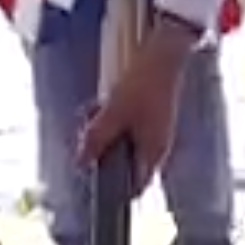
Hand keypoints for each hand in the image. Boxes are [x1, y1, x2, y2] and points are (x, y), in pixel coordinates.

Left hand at [74, 19, 195, 188]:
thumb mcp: (113, 113)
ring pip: (124, 143)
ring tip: (91, 115)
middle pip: (125, 164)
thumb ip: (96, 140)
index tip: (93, 179)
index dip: (114, 189)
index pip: (135, 187)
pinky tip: (101, 105)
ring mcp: (155, 131)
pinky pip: (127, 127)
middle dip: (102, 153)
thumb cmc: (143, 86)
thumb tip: (80, 163)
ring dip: (105, 133)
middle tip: (85, 138)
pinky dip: (113, 121)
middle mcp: (157, 147)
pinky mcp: (151, 116)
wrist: (164, 55)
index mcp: (153, 154)